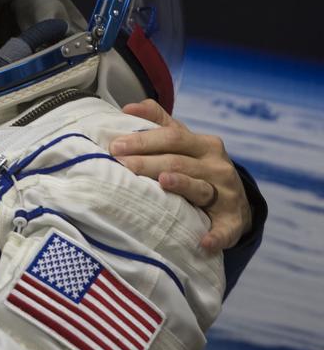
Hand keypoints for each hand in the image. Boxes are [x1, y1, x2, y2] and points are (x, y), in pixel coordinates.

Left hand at [112, 99, 251, 252]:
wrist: (234, 200)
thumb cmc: (196, 165)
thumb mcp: (183, 141)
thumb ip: (158, 122)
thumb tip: (129, 107)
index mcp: (204, 145)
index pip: (172, 138)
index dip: (143, 140)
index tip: (115, 146)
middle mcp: (217, 166)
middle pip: (179, 162)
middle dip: (148, 163)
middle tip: (122, 166)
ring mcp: (227, 194)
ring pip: (199, 188)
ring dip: (182, 185)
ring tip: (163, 182)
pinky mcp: (233, 221)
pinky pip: (225, 229)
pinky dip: (216, 235)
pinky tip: (203, 242)